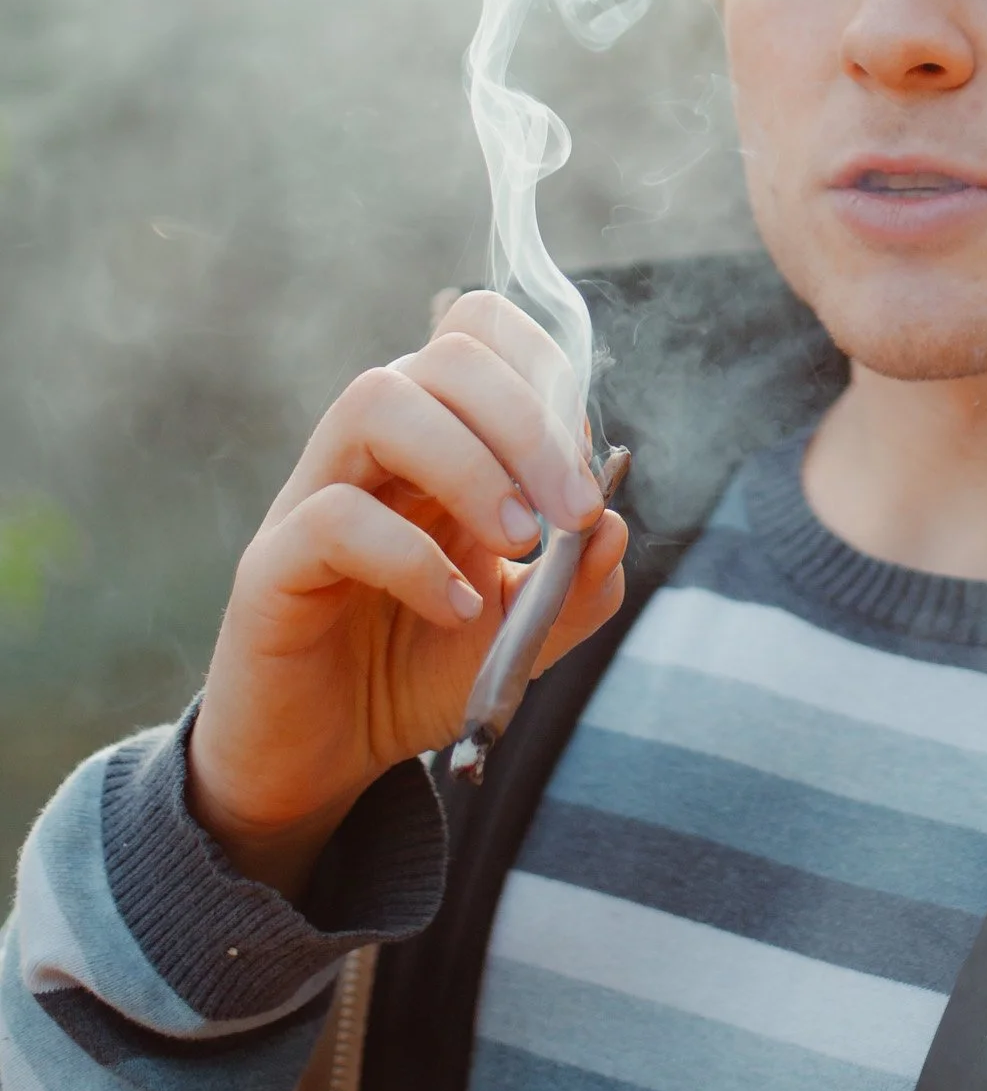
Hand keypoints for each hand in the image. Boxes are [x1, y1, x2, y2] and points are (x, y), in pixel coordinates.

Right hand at [187, 292, 627, 898]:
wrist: (328, 760)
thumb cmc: (419, 670)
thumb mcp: (524, 632)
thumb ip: (579, 585)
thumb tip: (612, 522)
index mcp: (438, 438)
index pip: (478, 330)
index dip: (543, 371)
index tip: (582, 465)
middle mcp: (374, 448)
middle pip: (444, 358)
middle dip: (528, 423)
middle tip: (570, 514)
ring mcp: (314, 494)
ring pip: (376, 402)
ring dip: (468, 464)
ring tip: (516, 540)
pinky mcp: (271, 564)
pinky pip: (335, 517)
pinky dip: (413, 558)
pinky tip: (456, 609)